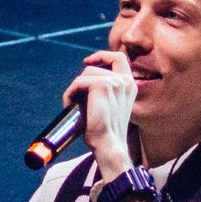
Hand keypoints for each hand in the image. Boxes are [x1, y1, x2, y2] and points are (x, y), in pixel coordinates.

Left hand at [63, 52, 138, 175]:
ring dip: (75, 89)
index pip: (119, 58)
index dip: (102, 55)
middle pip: (95, 67)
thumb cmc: (105, 132)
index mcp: (130, 85)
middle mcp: (125, 81)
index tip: (88, 62)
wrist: (107, 145)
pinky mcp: (103, 85)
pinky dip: (70, 94)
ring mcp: (115, 82)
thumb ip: (104, 90)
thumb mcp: (108, 105)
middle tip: (76, 96)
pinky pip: (78, 82)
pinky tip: (70, 106)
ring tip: (74, 106)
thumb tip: (85, 78)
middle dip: (82, 80)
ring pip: (85, 74)